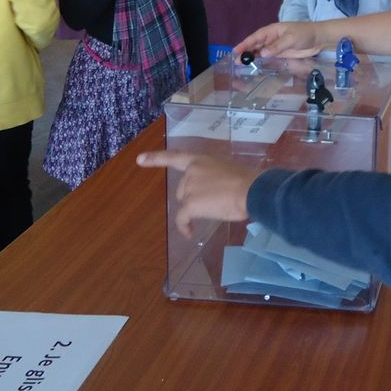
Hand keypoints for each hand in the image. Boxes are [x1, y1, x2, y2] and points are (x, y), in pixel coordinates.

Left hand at [136, 150, 255, 237]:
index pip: (175, 157)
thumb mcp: (230, 171)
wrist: (251, 190)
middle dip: (193, 197)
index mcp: (202, 159)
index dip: (156, 158)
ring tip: (216, 211)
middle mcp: (192, 171)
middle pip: (183, 188)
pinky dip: (185, 226)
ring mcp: (190, 187)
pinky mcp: (190, 203)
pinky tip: (190, 233)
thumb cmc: (248, 180)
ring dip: (195, 209)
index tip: (139, 160)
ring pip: (186, 203)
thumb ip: (217, 177)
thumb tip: (220, 191)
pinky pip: (182, 218)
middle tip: (214, 202)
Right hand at [234, 21, 323, 58]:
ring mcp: (275, 47)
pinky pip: (268, 58)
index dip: (245, 44)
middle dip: (246, 53)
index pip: (255, 37)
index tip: (235, 51)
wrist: (319, 38)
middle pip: (256, 46)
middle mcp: (271, 39)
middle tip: (236, 62)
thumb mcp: (291, 38)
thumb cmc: (304, 34)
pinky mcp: (281, 55)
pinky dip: (261, 62)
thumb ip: (277, 46)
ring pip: (260, 53)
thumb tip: (263, 53)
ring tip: (242, 66)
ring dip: (252, 58)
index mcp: (272, 31)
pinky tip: (255, 67)